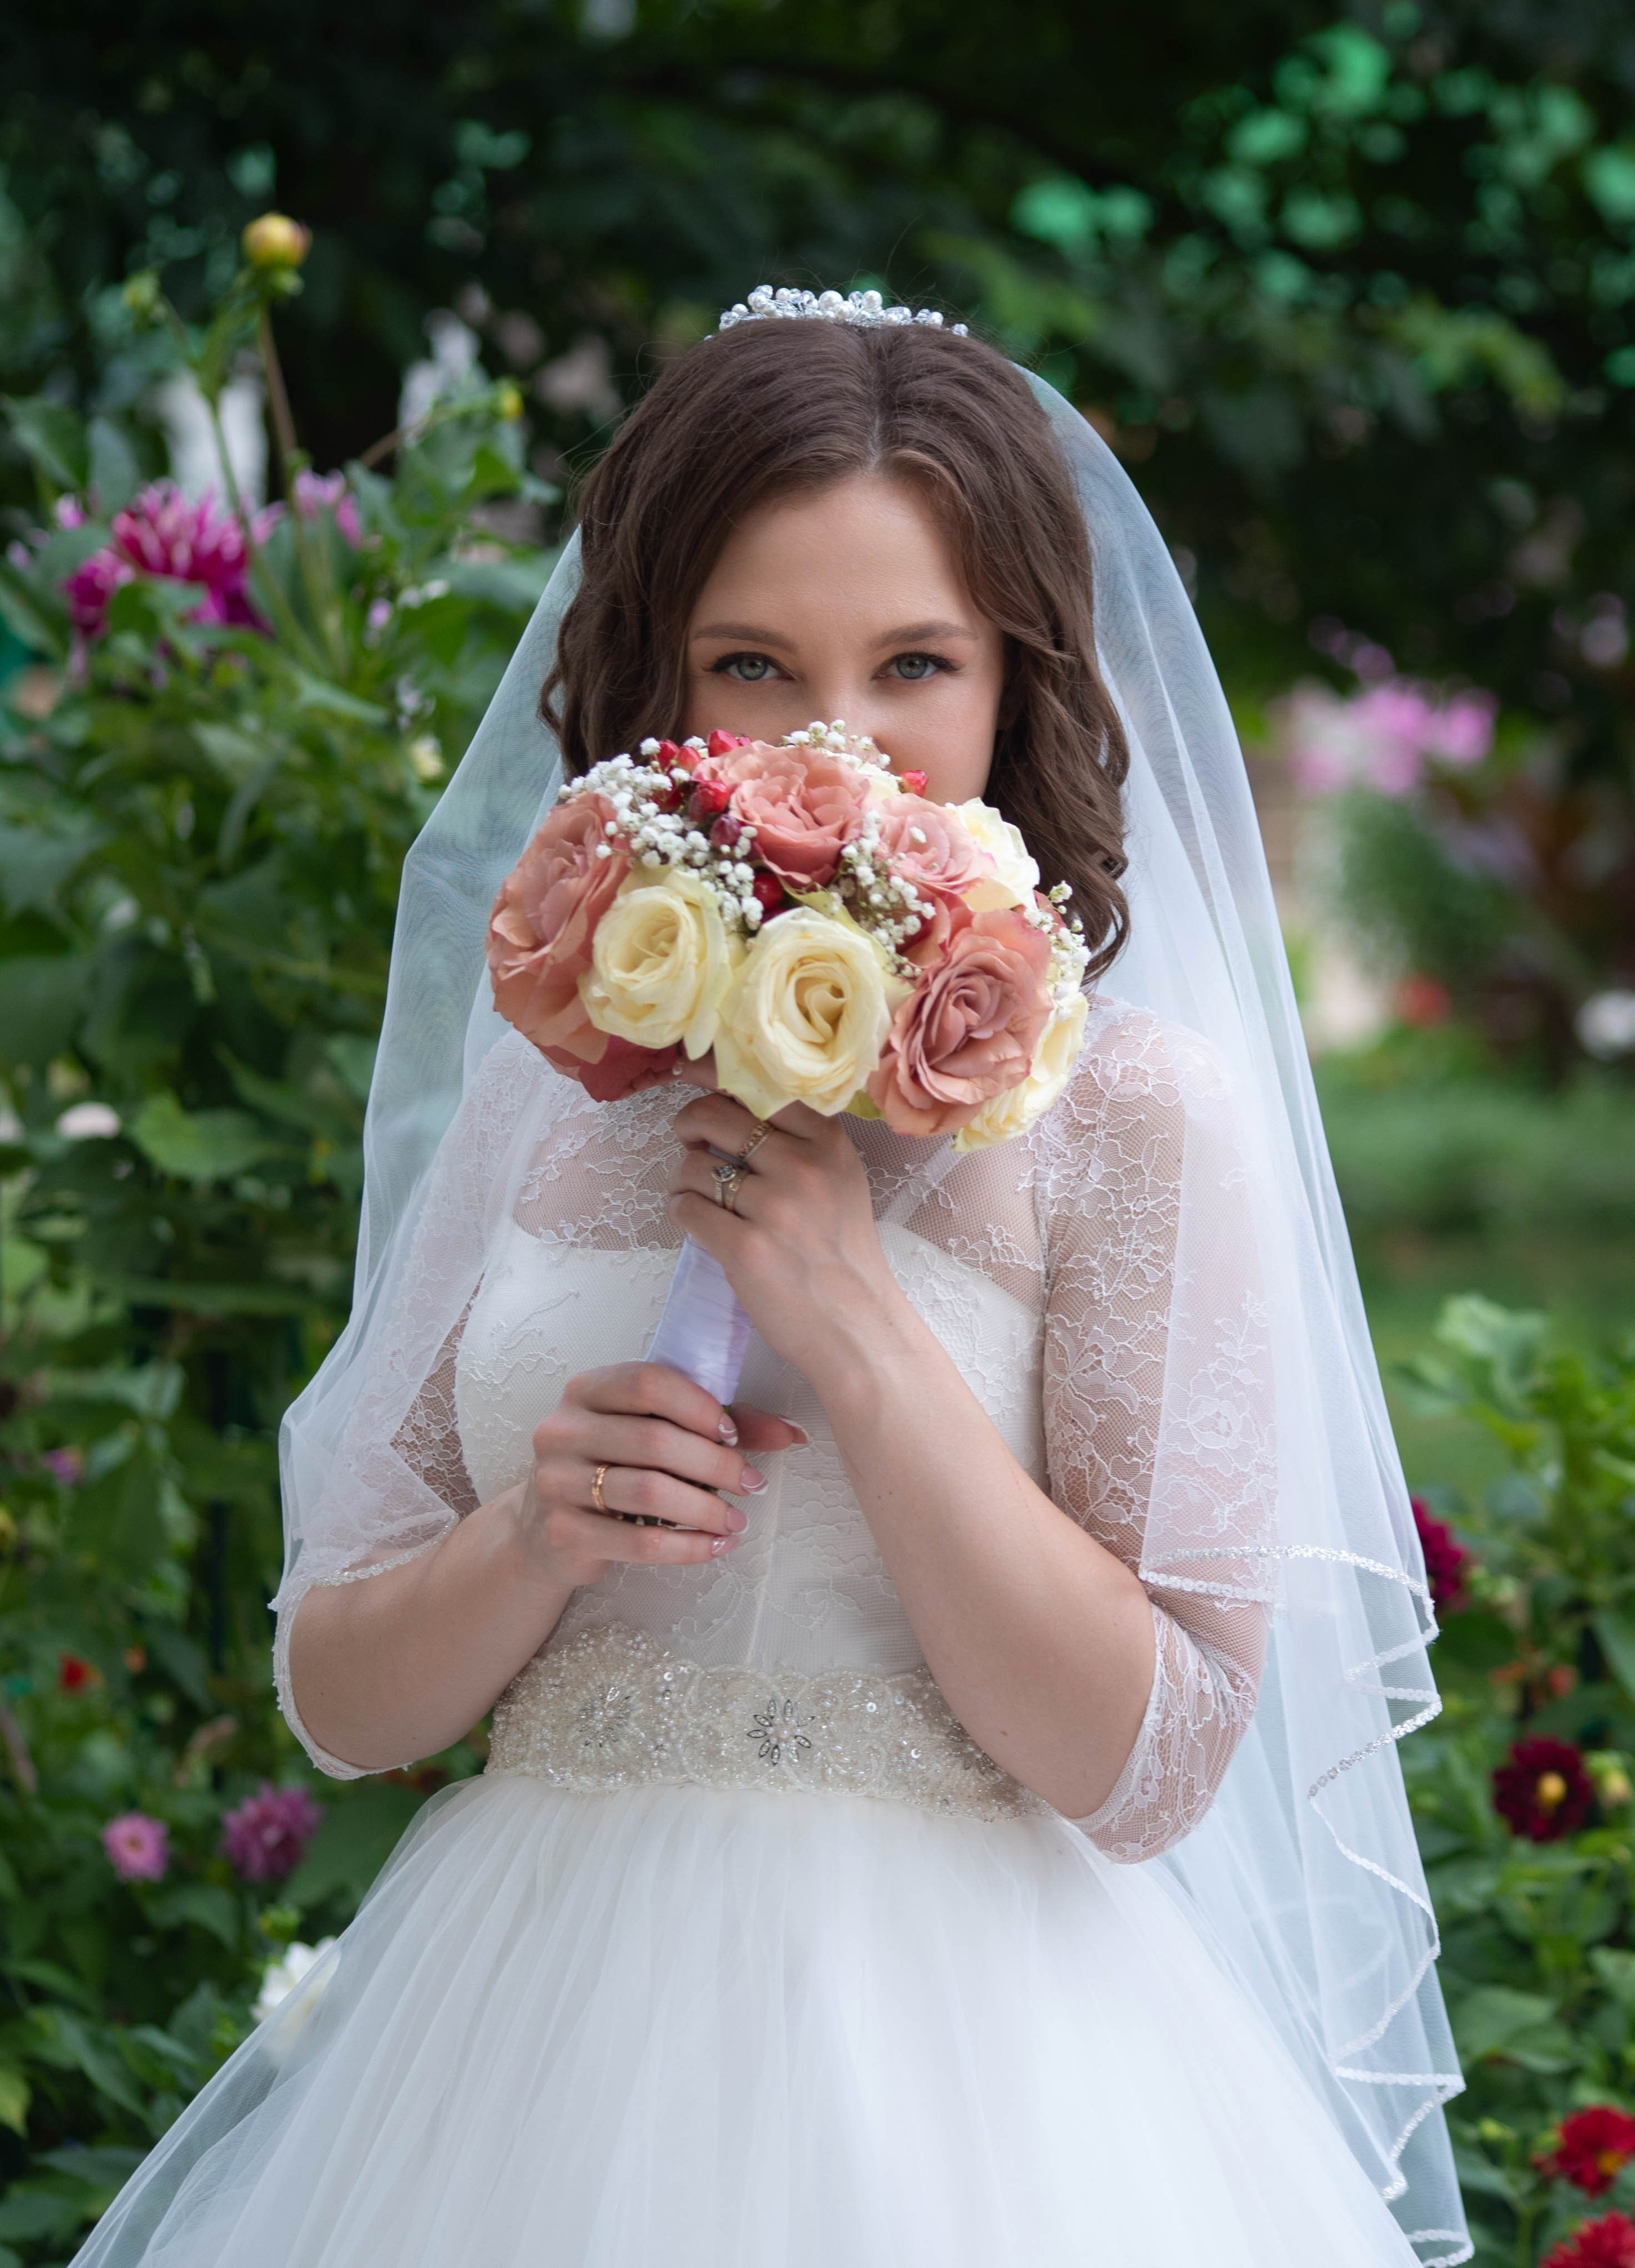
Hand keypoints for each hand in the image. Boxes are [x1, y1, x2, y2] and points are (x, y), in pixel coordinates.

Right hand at [517, 1361, 805, 1589]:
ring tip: (736, 1520)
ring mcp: (556, 1481)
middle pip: (654, 1439)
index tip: (733, 1435)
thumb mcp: (655, 1433)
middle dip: (715, 1464)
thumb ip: (720, 1425)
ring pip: (648, 1491)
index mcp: (587, 1390)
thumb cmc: (615, 1468)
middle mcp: (562, 1429)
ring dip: (706, 1508)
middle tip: (751, 1483)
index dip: (700, 1407)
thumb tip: (792, 1433)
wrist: (549, 1528)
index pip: (648, 1382)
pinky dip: (687, 1546)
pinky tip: (714, 1546)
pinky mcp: (562, 1532)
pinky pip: (638, 1542)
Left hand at [666, 1091, 906, 1379]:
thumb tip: (732, 1100)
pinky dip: (679, 1210)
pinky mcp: (744, 1248)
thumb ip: (798, 1139)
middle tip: (689, 1139)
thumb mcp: (839, 1177)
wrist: (854, 1323)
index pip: (759, 1084)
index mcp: (826, 1142)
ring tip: (697, 1193)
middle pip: (713, 1115)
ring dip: (683, 1177)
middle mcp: (801, 1166)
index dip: (711, 1073)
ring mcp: (772, 1208)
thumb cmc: (840, 1250)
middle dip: (687, 1123)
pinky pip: (684, 1207)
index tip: (687, 1071)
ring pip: (692, 1164)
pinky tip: (695, 1219)